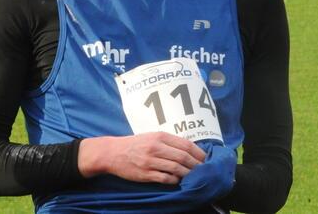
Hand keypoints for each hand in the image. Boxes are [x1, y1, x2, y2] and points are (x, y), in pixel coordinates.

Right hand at [78, 132, 206, 184]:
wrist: (112, 153)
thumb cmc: (133, 144)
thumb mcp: (150, 136)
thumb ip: (167, 141)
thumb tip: (189, 149)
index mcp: (159, 136)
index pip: (185, 144)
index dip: (199, 153)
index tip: (205, 158)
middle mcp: (155, 147)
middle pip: (183, 157)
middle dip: (196, 165)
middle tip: (203, 169)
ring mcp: (150, 161)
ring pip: (176, 169)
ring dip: (187, 174)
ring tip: (192, 176)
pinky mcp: (146, 174)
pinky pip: (166, 179)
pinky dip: (175, 180)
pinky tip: (177, 180)